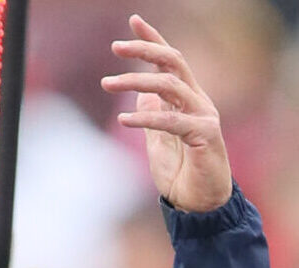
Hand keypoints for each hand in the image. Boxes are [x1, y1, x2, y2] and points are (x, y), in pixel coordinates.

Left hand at [102, 15, 230, 212]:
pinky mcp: (205, 135)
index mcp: (185, 98)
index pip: (170, 61)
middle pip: (173, 63)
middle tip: (115, 46)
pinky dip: (146, 118)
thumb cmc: (180, 171)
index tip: (134, 21)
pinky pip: (172, 120)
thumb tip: (140, 97)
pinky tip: (123, 120)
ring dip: (135, 82)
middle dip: (145, 50)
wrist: (198, 203)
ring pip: (170, 86)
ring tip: (107, 83)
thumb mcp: (157, 140)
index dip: (152, 40)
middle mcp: (197, 101)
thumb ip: (152, 116)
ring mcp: (203, 116)